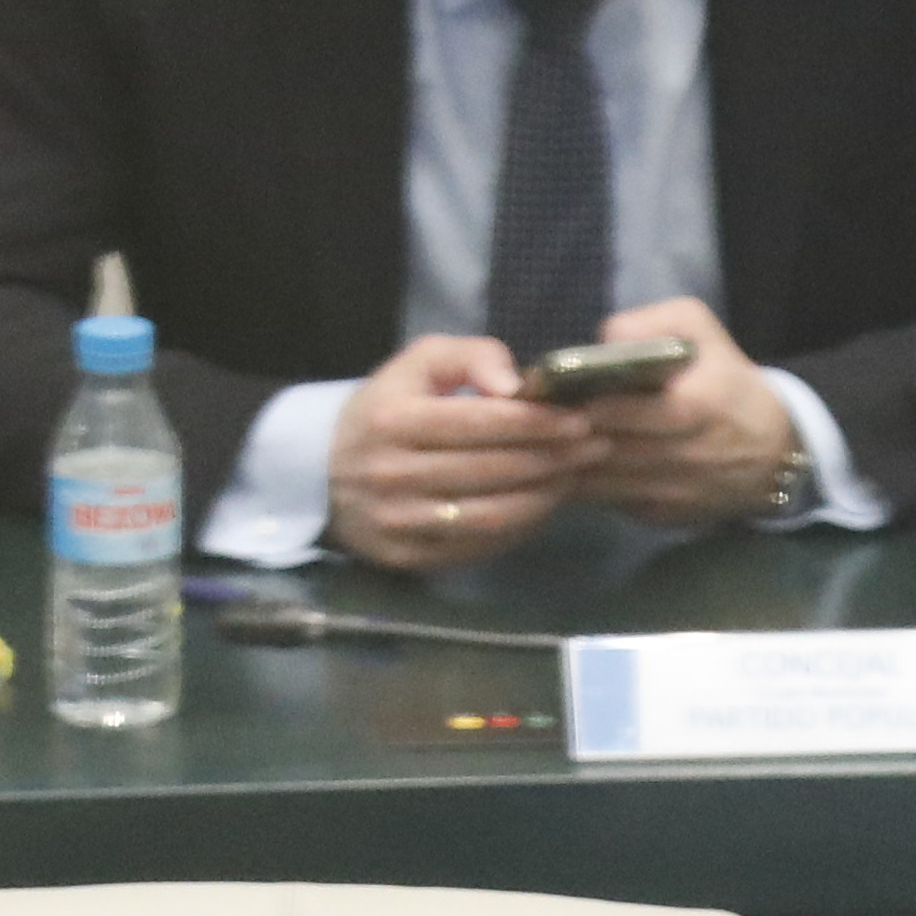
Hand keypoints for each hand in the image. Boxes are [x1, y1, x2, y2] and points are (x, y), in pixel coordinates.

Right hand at [327, 337, 594, 572]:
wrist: (322, 472)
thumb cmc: (385, 409)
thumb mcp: (417, 364)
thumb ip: (470, 356)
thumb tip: (515, 385)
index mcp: (394, 421)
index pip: (479, 423)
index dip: (535, 424)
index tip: (578, 420)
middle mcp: (393, 475)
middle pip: (491, 470)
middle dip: (551, 459)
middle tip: (593, 448)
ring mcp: (399, 522)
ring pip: (491, 514)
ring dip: (544, 497)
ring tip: (574, 476)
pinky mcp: (407, 558)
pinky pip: (478, 545)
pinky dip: (519, 527)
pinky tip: (542, 505)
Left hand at [568, 298, 805, 529]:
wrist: (773, 452)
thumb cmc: (727, 382)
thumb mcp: (702, 330)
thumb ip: (652, 323)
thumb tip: (603, 339)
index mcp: (695, 405)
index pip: (623, 411)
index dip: (586, 406)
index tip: (559, 394)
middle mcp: (685, 456)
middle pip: (607, 449)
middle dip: (570, 435)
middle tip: (544, 419)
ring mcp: (673, 492)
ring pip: (603, 482)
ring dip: (572, 464)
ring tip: (551, 441)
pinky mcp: (664, 517)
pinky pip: (611, 502)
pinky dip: (587, 486)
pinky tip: (574, 466)